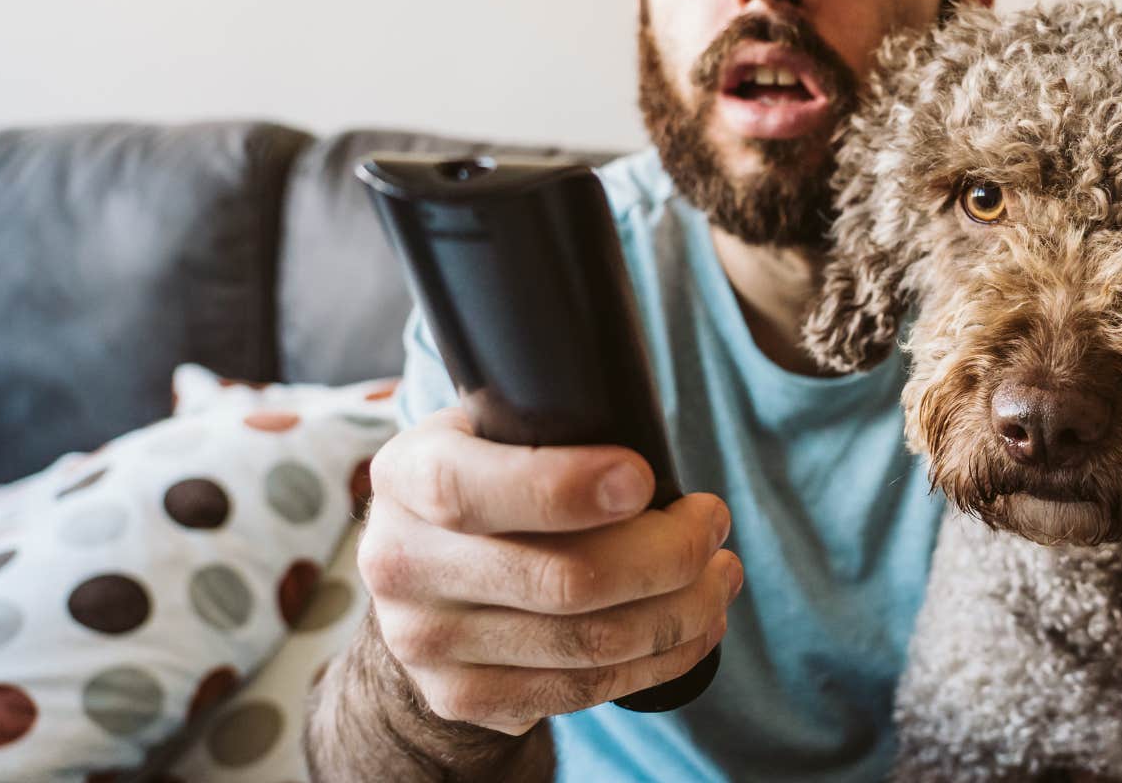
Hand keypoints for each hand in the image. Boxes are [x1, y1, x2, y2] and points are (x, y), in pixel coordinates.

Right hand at [355, 406, 742, 734]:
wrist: (425, 572)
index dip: (565, 488)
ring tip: (722, 574)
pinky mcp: (464, 697)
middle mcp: (400, 566)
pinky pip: (584, 690)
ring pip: (588, 644)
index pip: (468, 489)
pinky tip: (697, 625)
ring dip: (682, 610)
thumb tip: (649, 451)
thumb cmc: (491, 476)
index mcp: (405, 476)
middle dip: (669, 553)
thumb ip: (550, 425)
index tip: (644, 479)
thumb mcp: (493, 428)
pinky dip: (661, 659)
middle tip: (714, 521)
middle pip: (561, 580)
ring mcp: (427, 643)